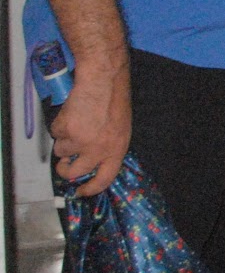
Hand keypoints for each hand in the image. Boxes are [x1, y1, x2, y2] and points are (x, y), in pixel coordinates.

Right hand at [50, 57, 130, 197]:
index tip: (81, 191)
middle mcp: (98, 149)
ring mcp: (81, 141)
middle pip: (74, 172)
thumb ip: (109, 146)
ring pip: (61, 151)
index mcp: (117, 149)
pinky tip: (72, 113)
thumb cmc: (114, 100)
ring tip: (76, 122)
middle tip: (63, 165)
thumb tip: (94, 162)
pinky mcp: (66, 130)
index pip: (105, 178)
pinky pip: (55, 134)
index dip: (91, 188)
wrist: (103, 80)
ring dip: (64, 140)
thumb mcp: (121, 128)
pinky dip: (59, 125)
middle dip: (65, 171)